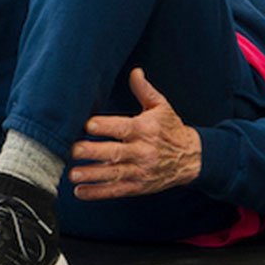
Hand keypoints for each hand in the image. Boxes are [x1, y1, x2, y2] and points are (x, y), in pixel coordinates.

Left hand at [68, 69, 201, 199]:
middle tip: (72, 150)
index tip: (87, 125)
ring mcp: (140, 171)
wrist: (191, 158)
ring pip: (113, 173)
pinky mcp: (138, 187)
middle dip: (92, 152)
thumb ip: (144, 90)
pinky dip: (98, 192)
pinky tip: (80, 192)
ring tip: (73, 174)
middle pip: (114, 152)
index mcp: (145, 129)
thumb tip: (135, 71)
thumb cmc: (171, 129)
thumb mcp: (161, 107)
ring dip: (92, 175)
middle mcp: (142, 151)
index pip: (122, 128)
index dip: (105, 127)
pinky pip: (116, 191)